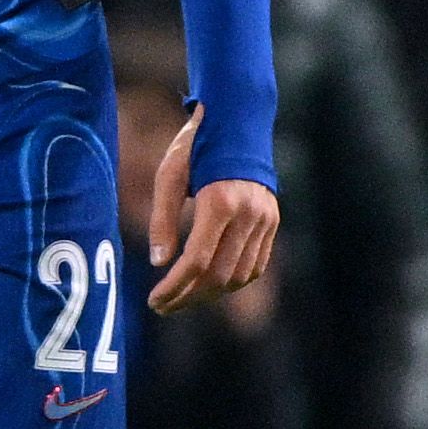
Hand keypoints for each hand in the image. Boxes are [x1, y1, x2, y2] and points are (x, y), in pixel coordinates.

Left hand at [145, 104, 278, 314]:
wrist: (238, 122)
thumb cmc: (196, 146)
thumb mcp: (169, 176)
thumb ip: (163, 220)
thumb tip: (159, 263)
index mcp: (220, 201)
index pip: (197, 261)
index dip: (175, 287)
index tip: (154, 301)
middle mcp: (248, 214)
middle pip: (220, 275)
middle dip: (189, 297)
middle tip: (163, 306)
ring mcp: (265, 219)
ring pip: (240, 275)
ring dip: (211, 294)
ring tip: (183, 298)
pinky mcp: (272, 221)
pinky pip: (256, 264)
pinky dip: (233, 281)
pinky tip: (209, 284)